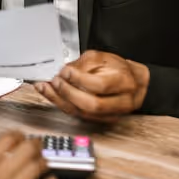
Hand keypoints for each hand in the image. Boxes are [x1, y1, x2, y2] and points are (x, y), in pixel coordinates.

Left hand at [34, 50, 149, 121]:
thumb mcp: (102, 57)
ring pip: (83, 113)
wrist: (133, 82)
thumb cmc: (117, 69)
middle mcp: (121, 102)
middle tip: (55, 81)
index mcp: (124, 82)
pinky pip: (79, 116)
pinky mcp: (102, 120)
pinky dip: (63, 106)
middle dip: (69, 93)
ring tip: (46, 88)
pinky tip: (52, 96)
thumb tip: (64, 72)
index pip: (100, 85)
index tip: (65, 71)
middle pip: (92, 105)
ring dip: (60, 101)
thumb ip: (83, 64)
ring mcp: (112, 114)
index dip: (79, 79)